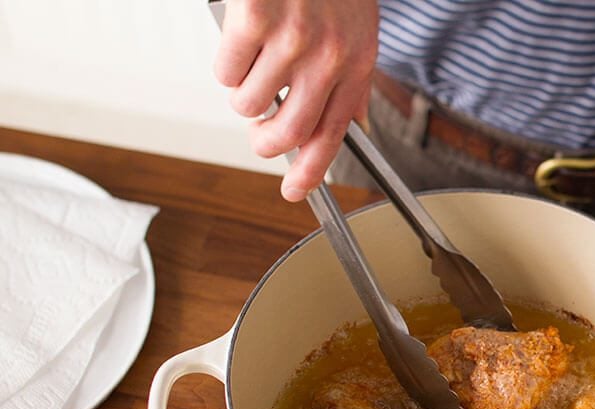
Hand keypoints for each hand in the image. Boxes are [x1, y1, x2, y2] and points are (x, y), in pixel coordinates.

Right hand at [213, 0, 378, 200]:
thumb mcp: (357, 31)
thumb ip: (349, 81)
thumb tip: (347, 129)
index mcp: (355, 64)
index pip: (334, 135)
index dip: (312, 171)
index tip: (295, 193)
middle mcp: (328, 57)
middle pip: (286, 132)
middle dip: (264, 140)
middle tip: (257, 130)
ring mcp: (292, 39)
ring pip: (248, 103)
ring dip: (242, 90)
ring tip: (254, 60)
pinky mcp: (254, 19)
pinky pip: (226, 70)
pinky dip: (226, 61)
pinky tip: (241, 38)